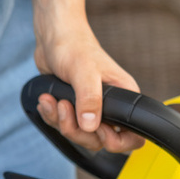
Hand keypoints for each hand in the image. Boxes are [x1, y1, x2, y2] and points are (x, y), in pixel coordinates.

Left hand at [33, 23, 143, 154]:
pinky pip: (63, 126)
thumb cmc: (74, 45)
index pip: (133, 136)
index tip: (98, 129)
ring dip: (60, 122)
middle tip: (64, 107)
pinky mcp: (73, 109)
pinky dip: (51, 116)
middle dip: (77, 130)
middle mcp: (110, 106)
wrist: (53, 37)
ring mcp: (90, 109)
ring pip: (80, 135)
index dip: (116, 142)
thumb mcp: (84, 71)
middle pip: (99, 140)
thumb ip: (89, 98)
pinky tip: (46, 100)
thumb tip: (90, 125)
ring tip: (51, 100)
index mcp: (124, 96)